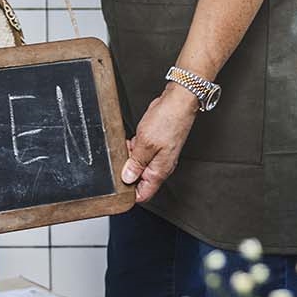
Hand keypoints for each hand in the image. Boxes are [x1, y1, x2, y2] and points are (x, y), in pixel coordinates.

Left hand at [123, 84, 199, 202]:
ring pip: (139, 164)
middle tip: (124, 157)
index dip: (130, 194)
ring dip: (131, 156)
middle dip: (127, 170)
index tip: (119, 186)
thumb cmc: (168, 121)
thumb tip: (127, 178)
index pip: (144, 194)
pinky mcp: (156, 145)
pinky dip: (135, 147)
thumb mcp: (145, 144)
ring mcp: (159, 155)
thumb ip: (135, 163)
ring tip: (131, 144)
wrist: (178, 102)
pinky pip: (141, 152)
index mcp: (159, 171)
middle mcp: (160, 166)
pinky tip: (135, 138)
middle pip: (139, 179)